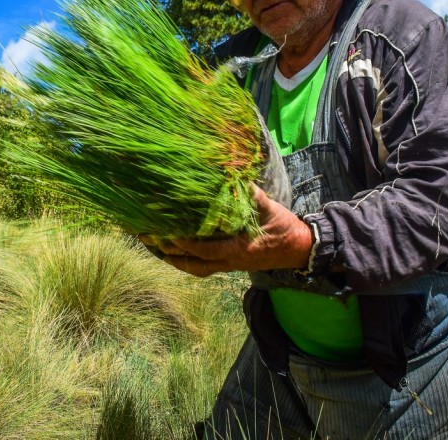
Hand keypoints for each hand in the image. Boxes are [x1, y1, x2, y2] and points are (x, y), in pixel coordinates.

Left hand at [157, 184, 312, 277]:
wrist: (299, 250)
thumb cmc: (284, 229)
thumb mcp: (272, 210)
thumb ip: (254, 196)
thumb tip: (237, 178)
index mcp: (240, 249)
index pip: (207, 250)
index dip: (186, 243)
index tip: (168, 232)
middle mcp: (231, 262)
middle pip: (194, 263)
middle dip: (170, 252)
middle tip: (148, 237)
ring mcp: (230, 266)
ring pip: (196, 269)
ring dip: (174, 259)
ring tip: (153, 247)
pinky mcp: (230, 265)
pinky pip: (203, 267)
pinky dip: (186, 261)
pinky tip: (173, 252)